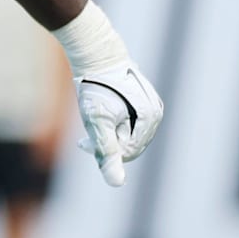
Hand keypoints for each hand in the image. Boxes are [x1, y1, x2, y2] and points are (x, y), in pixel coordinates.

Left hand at [73, 60, 162, 186]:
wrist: (95, 54)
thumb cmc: (94, 88)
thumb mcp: (97, 122)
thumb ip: (107, 152)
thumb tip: (116, 183)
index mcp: (150, 120)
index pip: (127, 153)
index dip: (104, 152)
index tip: (83, 143)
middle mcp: (155, 113)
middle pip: (129, 143)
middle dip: (107, 142)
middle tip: (85, 135)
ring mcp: (151, 105)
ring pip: (127, 132)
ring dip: (109, 132)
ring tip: (93, 119)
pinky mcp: (142, 98)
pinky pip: (128, 120)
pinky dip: (114, 122)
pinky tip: (101, 111)